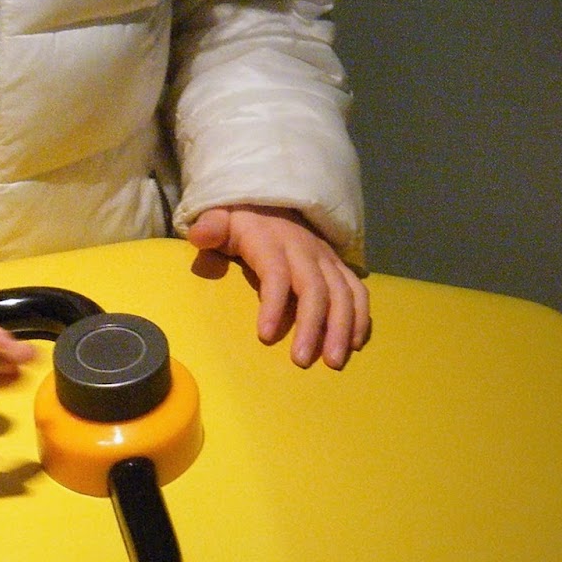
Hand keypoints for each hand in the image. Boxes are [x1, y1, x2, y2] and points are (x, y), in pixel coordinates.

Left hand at [187, 205, 369, 368]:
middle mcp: (304, 249)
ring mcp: (324, 258)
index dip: (273, 304)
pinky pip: (357, 290)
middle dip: (312, 326)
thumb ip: (209, 228)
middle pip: (315, 288)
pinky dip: (360, 316)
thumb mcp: (218, 218)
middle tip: (302, 361)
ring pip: (342, 292)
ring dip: (342, 327)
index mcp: (271, 241)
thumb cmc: (239, 220)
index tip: (266, 335)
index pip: (276, 273)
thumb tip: (200, 236)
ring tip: (334, 361)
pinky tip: (355, 344)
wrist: (271, 199)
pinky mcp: (338, 266)